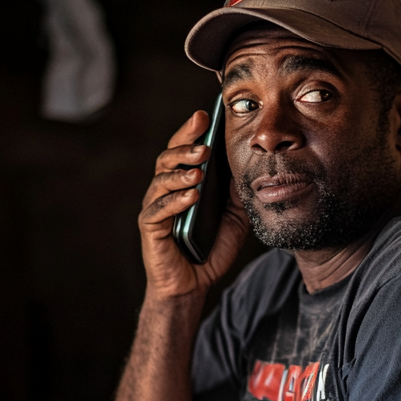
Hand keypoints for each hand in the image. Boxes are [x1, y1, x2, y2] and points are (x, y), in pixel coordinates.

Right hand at [139, 111, 249, 299]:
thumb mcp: (234, 218)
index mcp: (183, 182)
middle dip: (185, 145)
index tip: (206, 116)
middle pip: (168, 158)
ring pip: (161, 180)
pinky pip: (159, 210)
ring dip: (181, 171)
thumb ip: (237, 194)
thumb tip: (250, 166)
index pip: (184, 150)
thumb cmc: (210, 249)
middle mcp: (166, 190)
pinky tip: (192, 196)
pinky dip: (176, 201)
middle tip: (204, 141)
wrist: (193, 284)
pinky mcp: (150, 228)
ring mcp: (156, 208)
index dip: (191, 132)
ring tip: (200, 168)